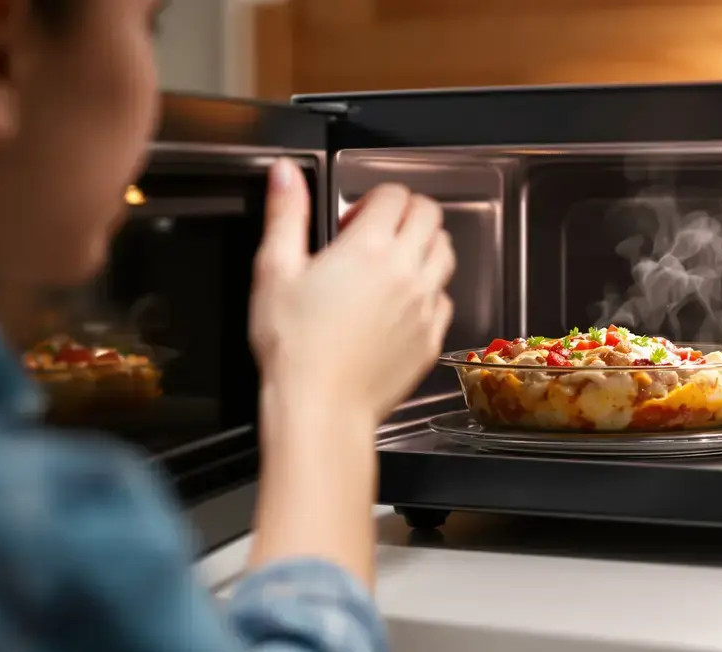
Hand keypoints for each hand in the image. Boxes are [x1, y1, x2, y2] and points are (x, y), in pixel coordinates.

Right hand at [245, 158, 455, 584]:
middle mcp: (406, 271)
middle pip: (431, 217)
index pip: (396, 195)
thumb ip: (286, 215)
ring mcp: (425, 306)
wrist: (320, 409)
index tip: (353, 219)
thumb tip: (285, 172)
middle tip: (378, 233)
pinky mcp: (432, 338)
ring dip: (424, 246)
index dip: (374, 198)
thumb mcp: (275, 272)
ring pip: (446, 254)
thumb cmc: (293, 347)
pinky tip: (401, 304)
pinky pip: (445, 299)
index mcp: (369, 248)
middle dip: (407, 213)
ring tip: (393, 263)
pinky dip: (430, 291)